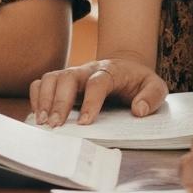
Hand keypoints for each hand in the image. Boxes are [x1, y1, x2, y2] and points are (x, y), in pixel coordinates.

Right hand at [25, 55, 166, 126]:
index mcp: (110, 71)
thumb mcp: (156, 86)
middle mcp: (87, 70)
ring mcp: (72, 74)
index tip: (86, 123)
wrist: (126, 67)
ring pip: (51, 78)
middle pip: (67, 78)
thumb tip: (139, 110)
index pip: (97, 83)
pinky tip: (38, 116)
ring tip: (43, 123)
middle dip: (59, 102)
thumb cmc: (138, 81)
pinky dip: (36, 97)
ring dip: (43, 99)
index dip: (91, 102)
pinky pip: (42, 82)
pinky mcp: (62, 81)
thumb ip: (151, 97)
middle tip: (55, 126)